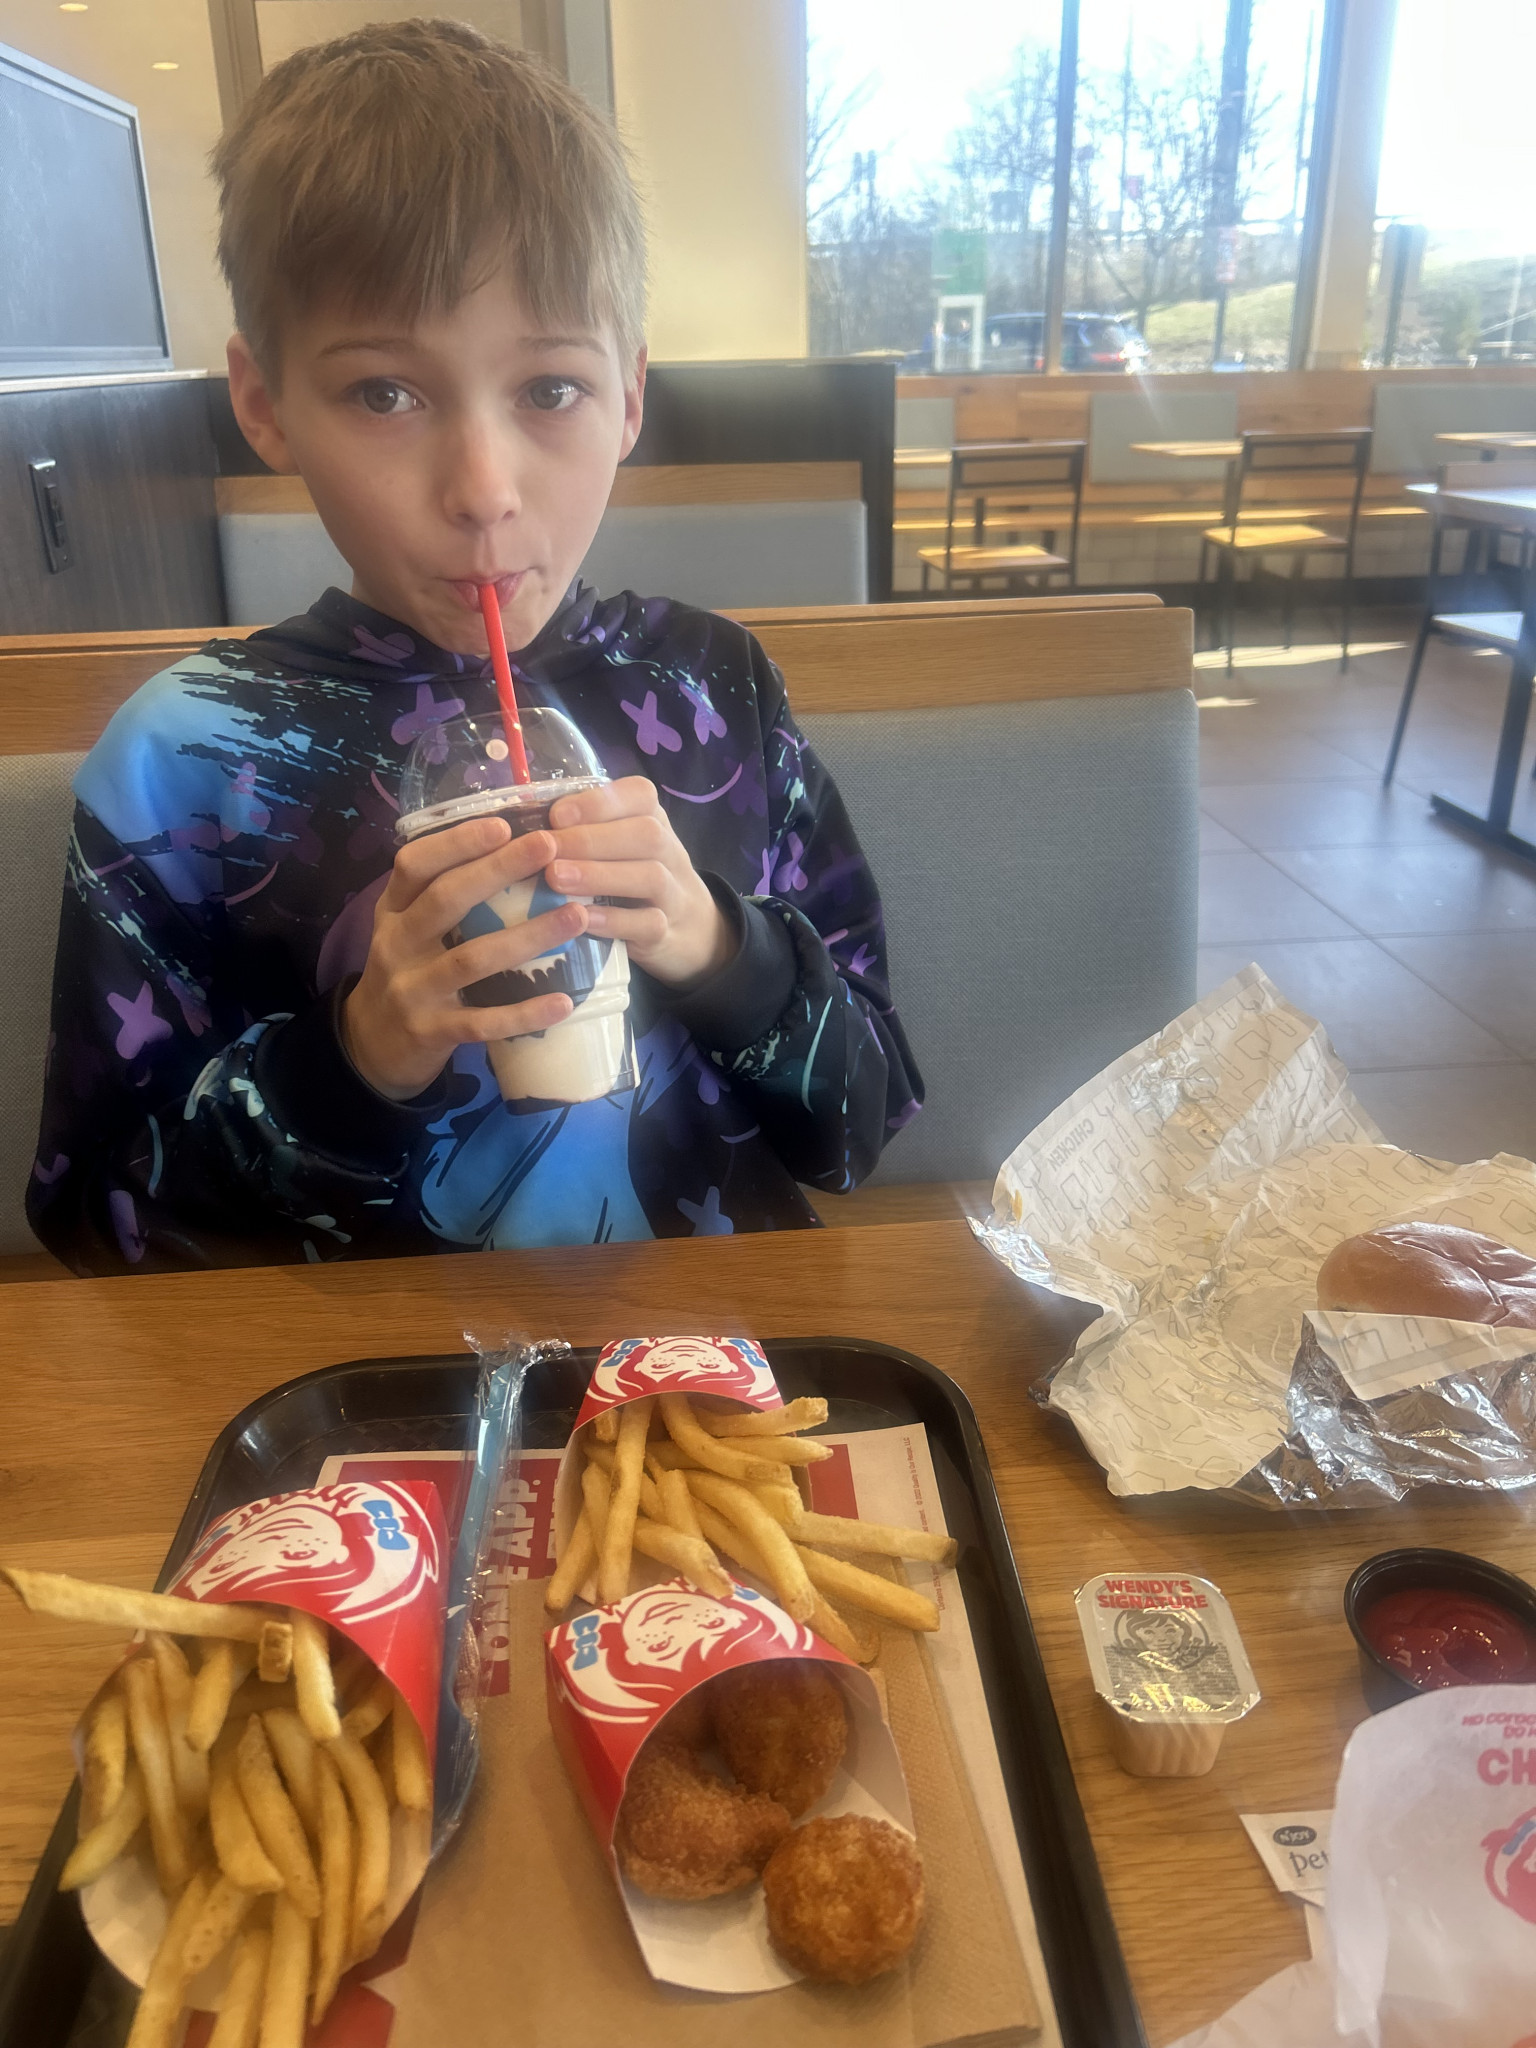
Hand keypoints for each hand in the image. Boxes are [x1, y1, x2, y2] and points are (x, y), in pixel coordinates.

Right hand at [342, 815, 585, 1100]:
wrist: (372, 1046)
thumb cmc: (408, 971)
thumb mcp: (408, 927)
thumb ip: (443, 894)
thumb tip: (512, 846)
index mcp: (393, 910)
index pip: (414, 865)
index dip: (457, 842)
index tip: (504, 824)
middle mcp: (397, 944)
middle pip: (446, 899)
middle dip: (498, 870)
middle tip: (548, 847)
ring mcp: (413, 990)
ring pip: (472, 958)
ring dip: (528, 936)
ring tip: (577, 916)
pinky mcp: (432, 1031)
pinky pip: (483, 1022)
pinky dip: (524, 1013)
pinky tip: (563, 1001)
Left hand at [544, 777, 734, 988]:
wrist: (691, 931)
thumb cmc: (634, 878)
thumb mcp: (620, 846)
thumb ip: (585, 830)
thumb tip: (522, 821)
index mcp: (653, 819)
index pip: (640, 796)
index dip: (599, 802)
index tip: (557, 814)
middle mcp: (669, 851)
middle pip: (646, 834)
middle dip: (590, 839)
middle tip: (545, 849)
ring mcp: (673, 893)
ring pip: (650, 876)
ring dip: (600, 875)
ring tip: (555, 878)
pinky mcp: (667, 933)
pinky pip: (649, 923)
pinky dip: (615, 921)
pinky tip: (581, 919)